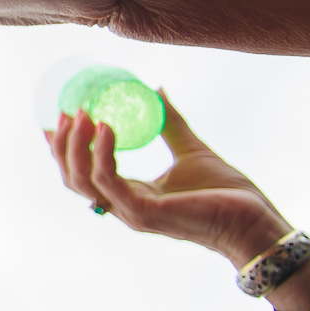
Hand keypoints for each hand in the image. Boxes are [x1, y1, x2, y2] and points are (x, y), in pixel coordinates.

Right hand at [47, 94, 293, 268]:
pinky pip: (110, 180)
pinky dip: (102, 153)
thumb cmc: (228, 193)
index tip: (56, 120)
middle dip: (62, 146)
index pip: (84, 176)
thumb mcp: (191, 149)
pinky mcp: (143, 213)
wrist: (253, 221)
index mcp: (131, 196)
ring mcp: (131, 213)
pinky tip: (107, 126)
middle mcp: (125, 207)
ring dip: (76, 146)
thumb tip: (157, 89)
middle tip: (65, 112)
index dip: (63, 150)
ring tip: (82, 114)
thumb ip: (171, 123)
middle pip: (73, 179)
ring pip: (83, 180)